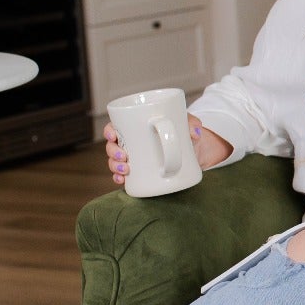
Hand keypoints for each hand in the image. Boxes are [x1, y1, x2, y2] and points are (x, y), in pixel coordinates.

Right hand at [103, 115, 228, 184]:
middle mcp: (131, 142)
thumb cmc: (185, 130)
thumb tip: (194, 133)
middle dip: (112, 152)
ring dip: (115, 166)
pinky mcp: (140, 172)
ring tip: (125, 170)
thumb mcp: (188, 123)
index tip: (113, 135)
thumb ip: (193, 123)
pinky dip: (120, 178)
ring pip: (115, 161)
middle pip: (112, 146)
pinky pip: (124, 176)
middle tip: (124, 157)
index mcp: (135, 126)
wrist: (194, 150)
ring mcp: (134, 158)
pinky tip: (122, 181)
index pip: (115, 126)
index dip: (109, 131)